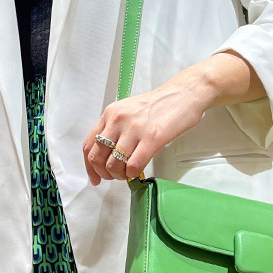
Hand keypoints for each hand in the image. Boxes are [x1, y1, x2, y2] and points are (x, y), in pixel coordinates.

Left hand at [81, 50, 265, 183]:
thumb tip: (107, 156)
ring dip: (119, 175)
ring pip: (114, 165)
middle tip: (115, 176)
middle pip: (97, 158)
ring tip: (128, 173)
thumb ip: (115, 130)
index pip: (89, 145)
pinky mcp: (152, 138)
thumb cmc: (159, 105)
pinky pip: (133, 165)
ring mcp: (134, 129)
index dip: (89, 167)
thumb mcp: (128, 112)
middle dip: (105, 174)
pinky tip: (138, 171)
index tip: (96, 177)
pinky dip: (133, 174)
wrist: (184, 94)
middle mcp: (118, 120)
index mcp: (110, 114)